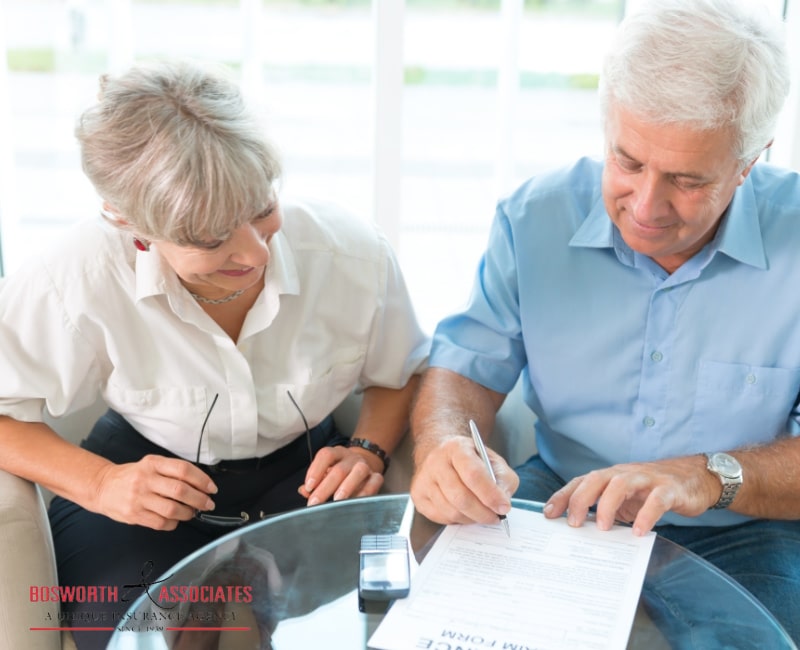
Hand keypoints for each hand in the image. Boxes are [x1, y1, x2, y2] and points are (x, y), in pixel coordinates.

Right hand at [92, 454, 217, 529]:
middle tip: (208, 503)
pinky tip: (175, 519)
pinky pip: (161, 522)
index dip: (202, 480)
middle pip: (180, 490)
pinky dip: (173, 523)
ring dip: (188, 513)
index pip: (184, 470)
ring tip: (191, 512)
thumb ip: (173, 471)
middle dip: (200, 499)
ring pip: (172, 509)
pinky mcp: (134, 514)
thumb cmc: (133, 476)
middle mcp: (146, 479)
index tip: (211, 488)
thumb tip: (201, 484)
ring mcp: (139, 498)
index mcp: (153, 463)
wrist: (103, 486)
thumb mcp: (152, 465)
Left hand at [298, 446, 384, 505]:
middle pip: (339, 469)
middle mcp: (351, 458)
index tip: (308, 487)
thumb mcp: (325, 472)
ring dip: (346, 487)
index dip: (316, 470)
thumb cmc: (339, 472)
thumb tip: (303, 491)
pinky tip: (354, 502)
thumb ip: (314, 482)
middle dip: (325, 488)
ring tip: (336, 500)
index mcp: (337, 453)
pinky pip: (374, 482)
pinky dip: (365, 493)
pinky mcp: (376, 476)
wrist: (362, 466)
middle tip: (315, 503)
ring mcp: (365, 466)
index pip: (326, 455)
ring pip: (359, 471)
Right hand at [410, 435, 516, 524]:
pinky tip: (465, 512)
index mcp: (457, 448)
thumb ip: (503, 480)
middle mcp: (436, 462)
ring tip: (482, 514)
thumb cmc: (471, 460)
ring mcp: (424, 479)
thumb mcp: (493, 461)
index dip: (490, 494)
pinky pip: (441, 517)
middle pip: (460, 497)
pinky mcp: (418, 495)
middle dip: (482, 512)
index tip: (504, 507)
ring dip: (471, 518)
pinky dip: (458, 520)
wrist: (442, 454)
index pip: (473, 474)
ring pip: (451, 510)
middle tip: (496, 517)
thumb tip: (502, 503)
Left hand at [544, 455, 718, 535]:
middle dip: (580, 499)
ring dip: (607, 504)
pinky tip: (639, 532)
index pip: (581, 482)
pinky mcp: (669, 489)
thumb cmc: (652, 491)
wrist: (694, 478)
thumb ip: (605, 509)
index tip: (547, 514)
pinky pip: (656, 500)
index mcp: (610, 477)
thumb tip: (579, 530)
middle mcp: (624, 473)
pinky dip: (646, 515)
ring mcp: (646, 479)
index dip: (563, 496)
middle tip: (571, 523)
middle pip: (596, 479)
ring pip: (621, 484)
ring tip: (601, 528)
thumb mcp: (624, 500)